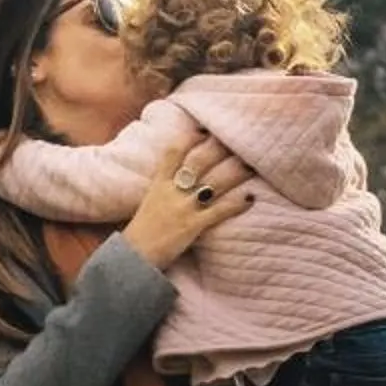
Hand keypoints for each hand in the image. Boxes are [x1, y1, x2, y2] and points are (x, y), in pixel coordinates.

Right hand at [119, 133, 254, 268]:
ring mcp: (183, 207)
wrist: (134, 256)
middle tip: (237, 139)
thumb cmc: (142, 230)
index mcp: (159, 183)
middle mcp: (172, 190)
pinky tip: (250, 198)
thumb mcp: (150, 201)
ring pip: (214, 182)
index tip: (204, 130)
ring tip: (251, 165)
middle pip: (198, 162)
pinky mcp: (193, 225)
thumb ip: (164, 186)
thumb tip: (181, 177)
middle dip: (218, 149)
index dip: (189, 139)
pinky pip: (220, 211)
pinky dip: (237, 204)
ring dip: (235, 172)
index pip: (174, 152)